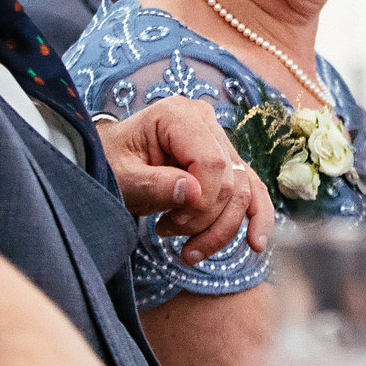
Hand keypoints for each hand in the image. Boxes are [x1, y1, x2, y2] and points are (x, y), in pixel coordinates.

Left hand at [97, 98, 272, 262]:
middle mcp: (205, 121)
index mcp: (177, 115)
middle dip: (204, 219)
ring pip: (243, 191)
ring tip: (188, 250)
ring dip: (221, 229)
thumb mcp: (122, 176)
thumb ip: (155, 184)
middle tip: (166, 231)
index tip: (168, 223)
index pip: (211, 162)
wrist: (109, 159)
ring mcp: (218, 139)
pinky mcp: (225, 161)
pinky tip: (255, 244)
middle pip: (230, 180)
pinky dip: (255, 218)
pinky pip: (251, 189)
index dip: (200, 202)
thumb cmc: (111, 163)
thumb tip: (194, 194)